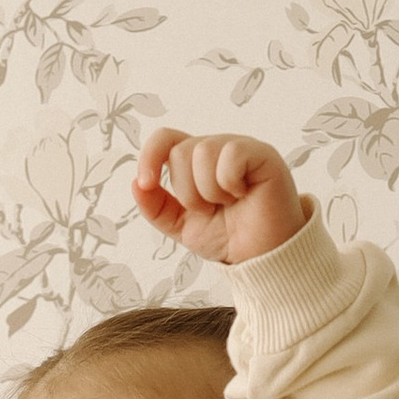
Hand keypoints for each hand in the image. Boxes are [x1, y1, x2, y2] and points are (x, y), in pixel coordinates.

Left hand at [134, 128, 309, 268]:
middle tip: (211, 208)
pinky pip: (230, 155)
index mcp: (197, 162)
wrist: (260, 259)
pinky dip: (230, 183)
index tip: (146, 182)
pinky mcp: (262, 154)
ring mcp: (240, 148)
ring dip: (209, 191)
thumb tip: (136, 184)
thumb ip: (157, 207)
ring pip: (202, 152)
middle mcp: (217, 149)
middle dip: (188, 192)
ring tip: (229, 203)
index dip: (150, 156)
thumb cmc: (228, 238)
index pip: (166, 139)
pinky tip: (244, 194)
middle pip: (180, 151)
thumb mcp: (182, 226)